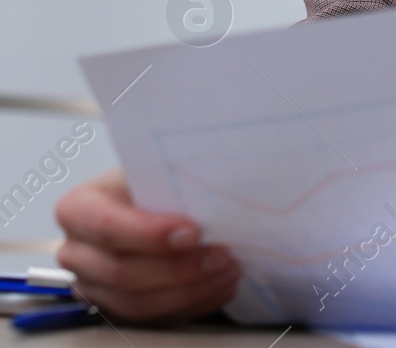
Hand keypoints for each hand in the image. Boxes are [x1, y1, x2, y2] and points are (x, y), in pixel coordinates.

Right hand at [55, 168, 239, 322]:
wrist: (154, 200)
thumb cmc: (155, 181)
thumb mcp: (157, 168)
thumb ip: (172, 178)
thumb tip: (215, 184)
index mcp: (78, 209)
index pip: (106, 227)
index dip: (149, 234)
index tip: (194, 232)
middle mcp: (77, 251)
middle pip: (121, 272)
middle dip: (178, 268)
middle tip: (222, 255)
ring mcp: (93, 285)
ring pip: (137, 302)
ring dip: (190, 290)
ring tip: (227, 270)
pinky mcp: (116, 307)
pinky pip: (153, 317)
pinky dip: (191, 303)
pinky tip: (219, 286)